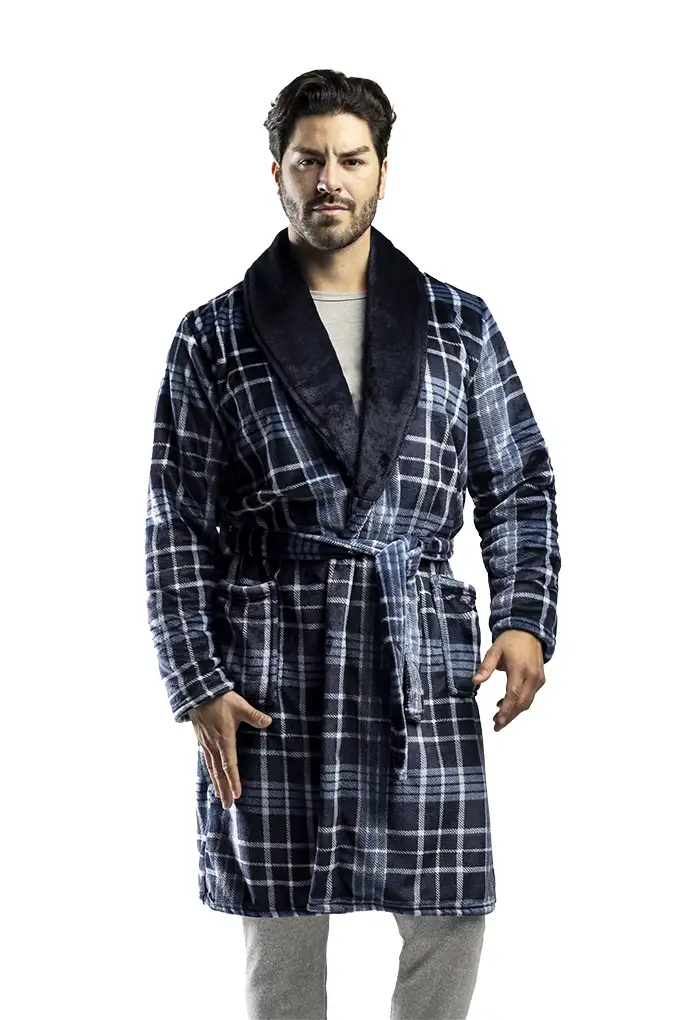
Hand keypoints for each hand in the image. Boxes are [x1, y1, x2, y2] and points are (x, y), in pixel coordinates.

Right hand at [188, 691, 272, 807]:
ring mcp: (206, 744)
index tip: (237, 795)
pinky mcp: (202, 740)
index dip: (234, 780)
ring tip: (219, 797)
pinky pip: (206, 761)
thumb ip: (254, 716)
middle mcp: (213, 745)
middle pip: (219, 772)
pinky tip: (212, 777)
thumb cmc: (220, 699)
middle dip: (224, 789)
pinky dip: (210, 772)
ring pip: (211, 768)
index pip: (230, 765)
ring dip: (216, 784)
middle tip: (227, 806)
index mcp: (224, 739)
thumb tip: (268, 722)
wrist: (198, 693)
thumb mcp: (240, 706)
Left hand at [471, 630, 545, 730]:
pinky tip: (507, 702)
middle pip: (522, 703)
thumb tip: (475, 681)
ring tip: (498, 717)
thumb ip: (485, 667)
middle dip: (509, 716)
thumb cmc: (510, 640)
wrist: (529, 631)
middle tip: (496, 725)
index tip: (497, 722)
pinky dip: (520, 702)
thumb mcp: (494, 650)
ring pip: (528, 702)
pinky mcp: (540, 679)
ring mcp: (538, 678)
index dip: (506, 711)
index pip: (513, 695)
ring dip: (514, 711)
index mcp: (519, 669)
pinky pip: (531, 696)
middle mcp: (532, 676)